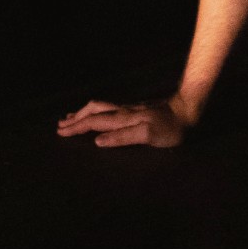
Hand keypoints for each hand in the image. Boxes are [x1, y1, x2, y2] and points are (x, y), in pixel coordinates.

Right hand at [56, 94, 197, 148]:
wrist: (187, 110)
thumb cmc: (170, 128)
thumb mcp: (148, 136)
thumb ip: (122, 137)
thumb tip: (97, 141)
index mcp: (122, 118)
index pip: (93, 122)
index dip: (76, 128)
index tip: (60, 132)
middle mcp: (122, 111)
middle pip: (93, 111)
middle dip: (76, 118)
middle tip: (60, 124)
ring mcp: (129, 109)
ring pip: (99, 107)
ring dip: (83, 112)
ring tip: (71, 117)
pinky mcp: (136, 109)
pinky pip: (108, 109)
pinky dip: (96, 112)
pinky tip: (98, 115)